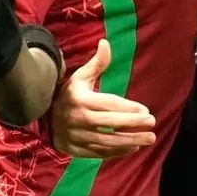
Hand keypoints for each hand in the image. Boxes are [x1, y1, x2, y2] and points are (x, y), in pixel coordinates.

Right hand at [49, 40, 156, 159]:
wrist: (43, 117)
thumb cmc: (69, 94)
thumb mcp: (80, 77)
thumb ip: (97, 63)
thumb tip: (106, 42)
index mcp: (81, 99)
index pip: (109, 104)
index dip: (129, 108)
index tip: (146, 110)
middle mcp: (78, 119)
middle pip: (111, 123)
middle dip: (134, 124)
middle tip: (153, 123)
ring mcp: (77, 136)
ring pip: (108, 141)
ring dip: (131, 141)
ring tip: (149, 138)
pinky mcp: (76, 150)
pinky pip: (100, 153)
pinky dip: (117, 152)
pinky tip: (133, 148)